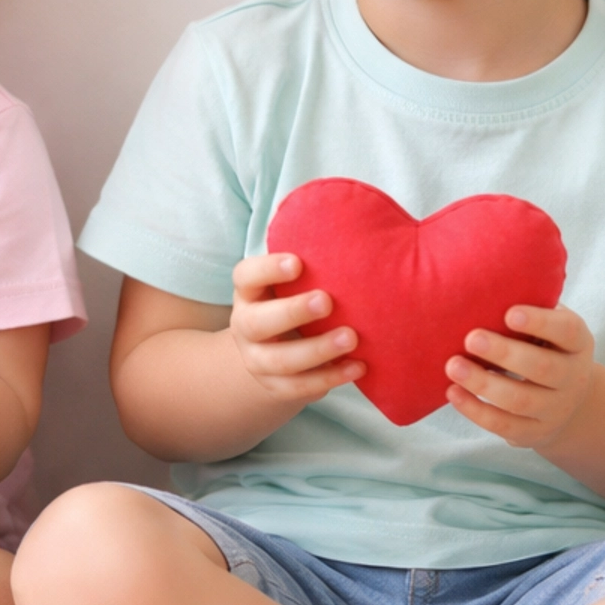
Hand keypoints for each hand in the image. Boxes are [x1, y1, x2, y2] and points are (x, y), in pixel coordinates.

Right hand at [229, 252, 364, 404]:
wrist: (278, 351)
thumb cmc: (296, 301)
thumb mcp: (296, 281)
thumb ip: (314, 256)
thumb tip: (352, 217)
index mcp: (249, 292)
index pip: (245, 276)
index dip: (268, 269)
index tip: (298, 262)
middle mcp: (245, 326)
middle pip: (257, 322)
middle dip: (292, 312)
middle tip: (326, 301)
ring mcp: (258, 360)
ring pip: (280, 361)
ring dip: (317, 350)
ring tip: (351, 338)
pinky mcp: (276, 387)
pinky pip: (300, 387)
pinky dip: (330, 377)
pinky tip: (358, 366)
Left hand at [445, 303, 595, 448]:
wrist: (566, 400)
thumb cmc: (544, 346)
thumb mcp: (549, 324)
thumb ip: (529, 303)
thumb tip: (485, 272)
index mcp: (577, 343)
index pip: (567, 331)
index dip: (540, 322)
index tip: (509, 313)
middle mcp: (572, 377)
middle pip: (543, 368)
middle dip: (505, 353)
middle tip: (471, 338)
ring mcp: (555, 409)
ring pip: (521, 401)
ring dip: (484, 384)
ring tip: (452, 366)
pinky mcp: (533, 433)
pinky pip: (504, 425)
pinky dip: (475, 410)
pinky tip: (453, 392)